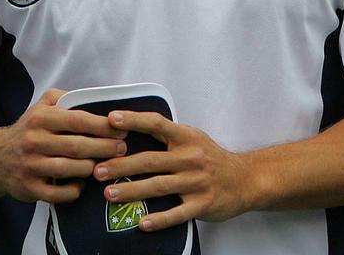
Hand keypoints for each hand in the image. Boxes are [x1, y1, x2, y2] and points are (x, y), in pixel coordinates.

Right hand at [0, 89, 127, 204]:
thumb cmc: (29, 130)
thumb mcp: (42, 106)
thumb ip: (65, 98)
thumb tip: (94, 98)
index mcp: (40, 118)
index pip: (77, 120)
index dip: (102, 126)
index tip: (121, 129)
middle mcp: (33, 141)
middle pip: (77, 146)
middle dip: (104, 147)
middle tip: (122, 148)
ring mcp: (30, 166)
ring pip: (70, 169)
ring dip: (92, 168)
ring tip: (106, 165)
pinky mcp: (29, 188)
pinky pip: (59, 193)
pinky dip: (75, 190)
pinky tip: (82, 183)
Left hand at [92, 110, 252, 231]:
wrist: (245, 179)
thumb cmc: (211, 157)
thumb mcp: (192, 137)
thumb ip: (167, 133)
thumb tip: (130, 127)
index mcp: (186, 137)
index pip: (156, 124)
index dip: (134, 120)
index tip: (111, 119)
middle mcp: (191, 157)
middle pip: (151, 160)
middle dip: (122, 165)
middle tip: (97, 170)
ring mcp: (197, 182)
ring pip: (159, 186)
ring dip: (132, 190)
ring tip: (110, 194)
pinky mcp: (203, 204)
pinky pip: (178, 213)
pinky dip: (159, 219)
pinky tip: (142, 223)